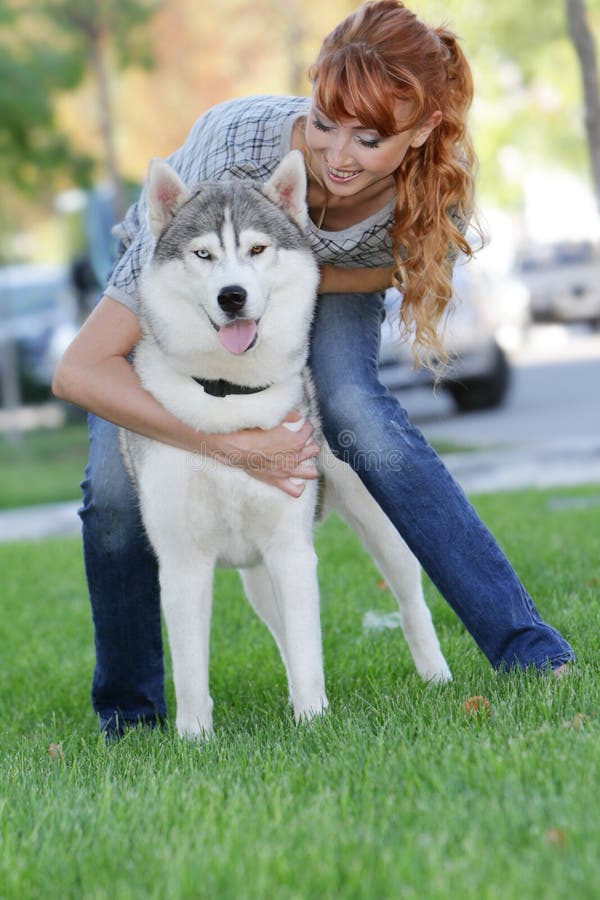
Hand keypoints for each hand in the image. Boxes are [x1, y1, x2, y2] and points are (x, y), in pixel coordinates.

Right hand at [205, 411, 319, 497]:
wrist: (236, 447)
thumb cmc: (251, 432)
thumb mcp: (271, 420)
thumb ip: (287, 416)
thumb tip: (298, 416)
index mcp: (296, 440)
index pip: (309, 430)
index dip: (304, 426)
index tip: (299, 425)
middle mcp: (296, 456)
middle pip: (314, 449)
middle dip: (309, 444)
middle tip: (301, 441)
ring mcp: (288, 471)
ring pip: (311, 472)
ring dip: (309, 464)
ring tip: (303, 460)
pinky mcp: (278, 480)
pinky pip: (295, 490)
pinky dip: (299, 487)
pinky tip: (298, 481)